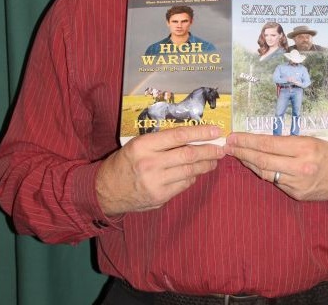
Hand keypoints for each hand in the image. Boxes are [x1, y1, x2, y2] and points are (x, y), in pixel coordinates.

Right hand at [96, 125, 224, 215]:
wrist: (106, 190)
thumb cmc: (125, 163)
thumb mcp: (137, 145)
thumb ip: (161, 142)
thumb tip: (192, 138)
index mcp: (143, 144)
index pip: (179, 135)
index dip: (200, 133)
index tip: (216, 131)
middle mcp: (150, 162)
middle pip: (188, 154)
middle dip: (209, 150)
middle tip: (222, 148)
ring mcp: (155, 181)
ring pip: (189, 171)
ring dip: (206, 165)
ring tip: (214, 160)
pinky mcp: (159, 196)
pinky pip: (184, 184)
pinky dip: (193, 177)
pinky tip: (197, 173)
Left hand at [224, 133, 327, 202]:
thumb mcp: (314, 139)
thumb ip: (290, 140)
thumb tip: (262, 139)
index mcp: (306, 148)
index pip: (269, 144)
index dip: (248, 140)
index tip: (234, 136)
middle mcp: (301, 167)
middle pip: (263, 159)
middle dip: (242, 152)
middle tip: (227, 145)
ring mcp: (298, 183)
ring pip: (265, 172)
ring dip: (248, 163)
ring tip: (236, 154)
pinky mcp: (297, 194)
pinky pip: (275, 181)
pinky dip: (262, 172)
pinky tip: (253, 165)